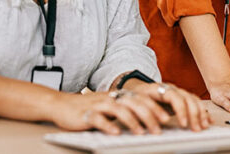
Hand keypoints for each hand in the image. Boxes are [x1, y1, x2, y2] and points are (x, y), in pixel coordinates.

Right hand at [52, 84, 210, 134]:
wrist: (61, 105)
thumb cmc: (88, 110)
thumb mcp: (109, 108)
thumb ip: (126, 111)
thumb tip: (149, 121)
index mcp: (118, 96)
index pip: (141, 99)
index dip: (155, 109)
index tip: (168, 120)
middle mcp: (110, 98)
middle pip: (134, 103)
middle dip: (149, 116)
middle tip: (159, 130)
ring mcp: (98, 105)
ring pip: (119, 109)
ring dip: (132, 121)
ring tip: (142, 133)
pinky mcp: (85, 114)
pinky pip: (99, 119)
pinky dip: (108, 126)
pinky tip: (116, 133)